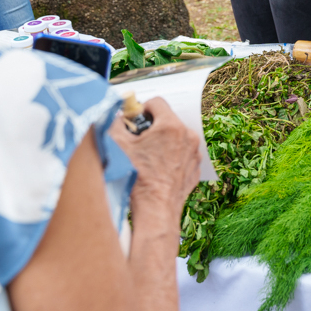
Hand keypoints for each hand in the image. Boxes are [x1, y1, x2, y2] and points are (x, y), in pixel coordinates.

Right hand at [109, 98, 201, 217]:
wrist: (156, 208)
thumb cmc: (139, 178)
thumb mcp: (118, 146)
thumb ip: (115, 124)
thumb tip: (117, 117)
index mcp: (171, 126)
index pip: (157, 102)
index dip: (142, 108)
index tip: (135, 120)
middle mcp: (187, 135)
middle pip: (167, 119)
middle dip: (152, 126)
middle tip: (139, 140)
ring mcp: (194, 152)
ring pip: (176, 136)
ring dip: (163, 141)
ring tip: (149, 156)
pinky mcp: (195, 166)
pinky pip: (183, 152)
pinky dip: (172, 155)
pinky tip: (159, 168)